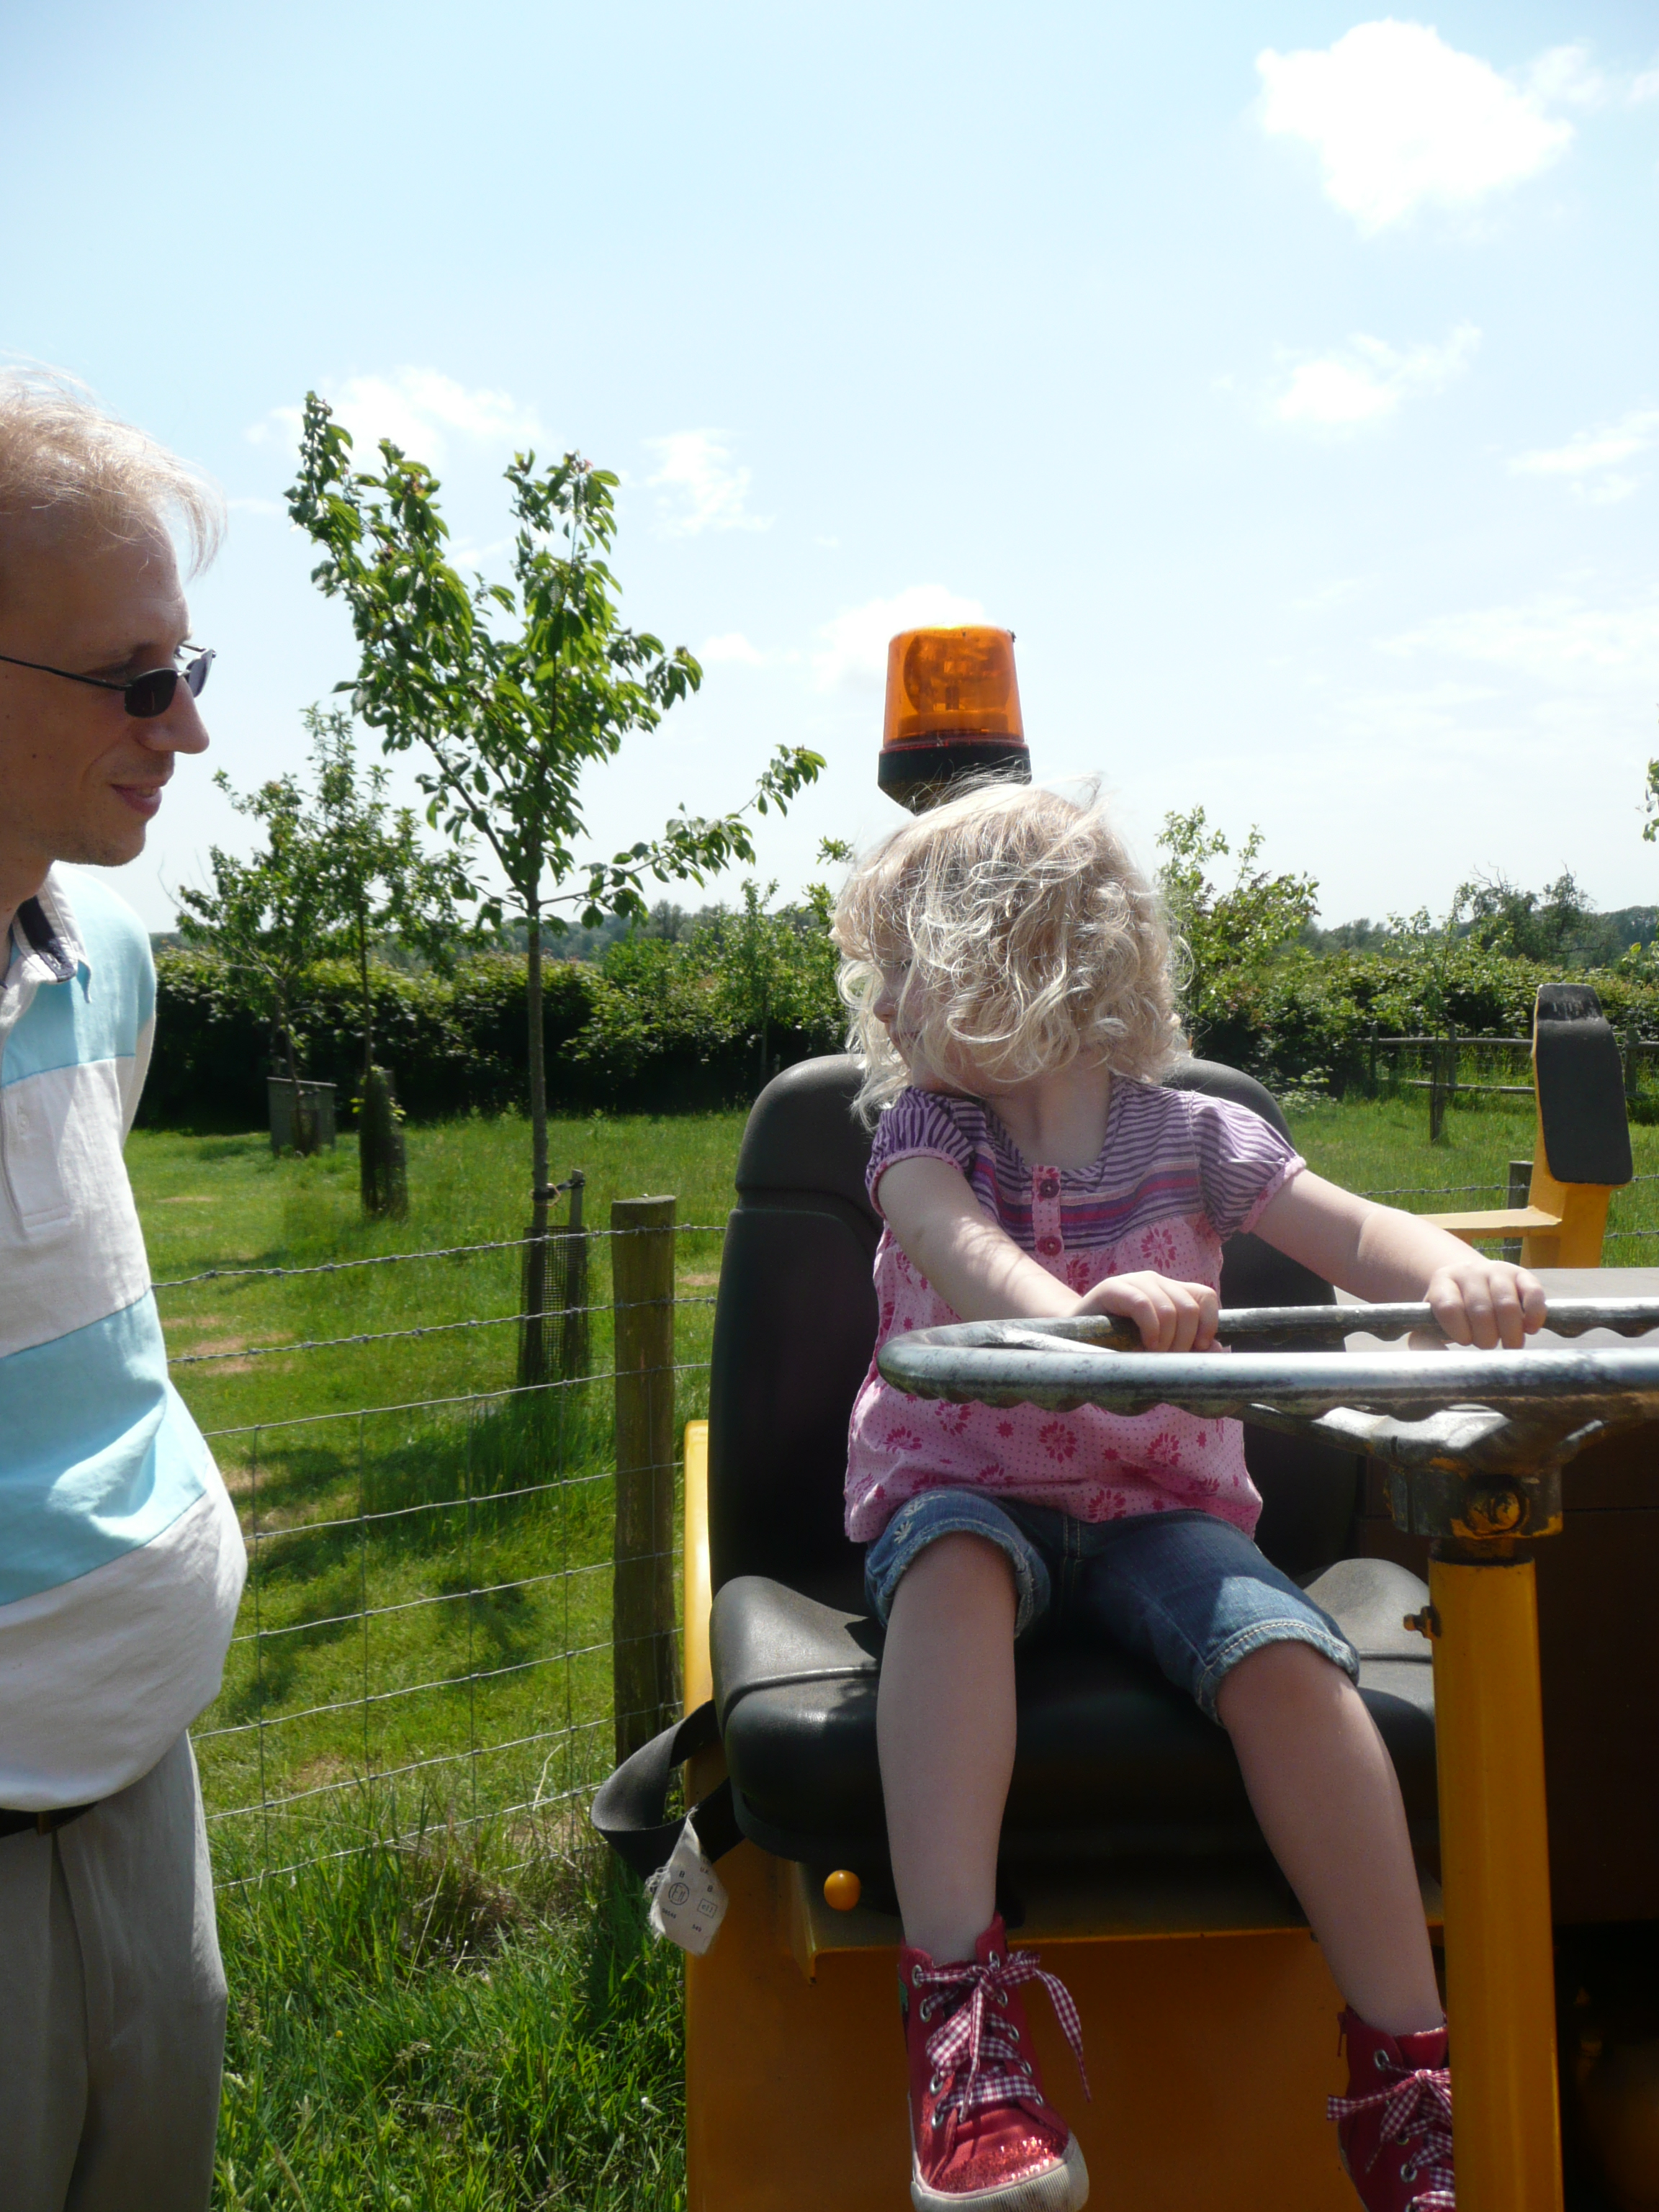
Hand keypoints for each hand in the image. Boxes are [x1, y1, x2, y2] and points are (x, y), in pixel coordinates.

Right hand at [1075, 1272, 1219, 1351]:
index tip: (1200, 1348)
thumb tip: (1220, 1350)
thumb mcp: (1159, 1346)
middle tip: (1168, 1359)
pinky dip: (1151, 1329)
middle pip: (1189, 1307)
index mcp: (1170, 1291)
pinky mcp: (1113, 1287)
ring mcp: (1134, 1281)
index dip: (1210, 1323)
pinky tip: (1145, 1345)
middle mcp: (1156, 1281)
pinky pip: (1143, 1304)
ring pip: (1170, 1309)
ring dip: (1167, 1341)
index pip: (1205, 1296)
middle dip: (1185, 1341)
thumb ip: (1188, 1347)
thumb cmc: (1119, 1344)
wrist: (1073, 1336)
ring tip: (1153, 1355)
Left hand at [1423, 1258, 1546, 1349]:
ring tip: (1508, 1343)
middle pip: (1480, 1310)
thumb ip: (1424, 1341)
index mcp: (1442, 1281)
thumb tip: (1432, 1360)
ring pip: (1507, 1306)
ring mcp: (1497, 1270)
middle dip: (1486, 1338)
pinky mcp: (1523, 1275)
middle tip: (1487, 1345)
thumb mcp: (1431, 1324)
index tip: (1464, 1341)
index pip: (1448, 1307)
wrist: (1473, 1285)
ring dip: (1510, 1333)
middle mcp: (1469, 1271)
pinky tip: (1529, 1329)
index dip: (1458, 1331)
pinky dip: (1534, 1316)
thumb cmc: (1453, 1313)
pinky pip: (1533, 1294)